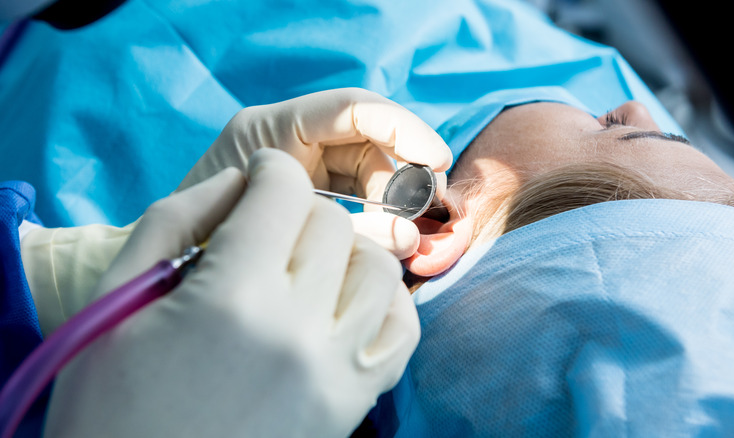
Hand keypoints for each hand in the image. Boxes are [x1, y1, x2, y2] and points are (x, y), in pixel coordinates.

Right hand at [44, 149, 419, 437]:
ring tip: (307, 264)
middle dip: (300, 209)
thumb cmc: (108, 403)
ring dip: (345, 251)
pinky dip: (382, 301)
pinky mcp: (353, 404)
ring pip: (378, 268)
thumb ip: (174, 220)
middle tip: (269, 227)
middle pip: (332, 226)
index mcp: (232, 298)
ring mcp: (336, 372)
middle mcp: (297, 330)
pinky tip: (343, 302)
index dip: (270, 171)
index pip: (285, 192)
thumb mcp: (115, 298)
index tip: (259, 178)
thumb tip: (239, 180)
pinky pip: (401, 328)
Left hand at [178, 88, 451, 258]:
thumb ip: (347, 228)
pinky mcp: (311, 195)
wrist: (168, 273)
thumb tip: (408, 236)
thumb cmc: (205, 244)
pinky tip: (389, 242)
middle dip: (403, 175)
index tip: (436, 161)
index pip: (353, 108)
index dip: (403, 128)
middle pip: (371, 140)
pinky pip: (360, 195)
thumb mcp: (282, 231)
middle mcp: (291, 140)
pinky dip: (380, 217)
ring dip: (396, 201)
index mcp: (273, 129)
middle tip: (423, 215)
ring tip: (404, 240)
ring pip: (372, 170)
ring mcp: (303, 166)